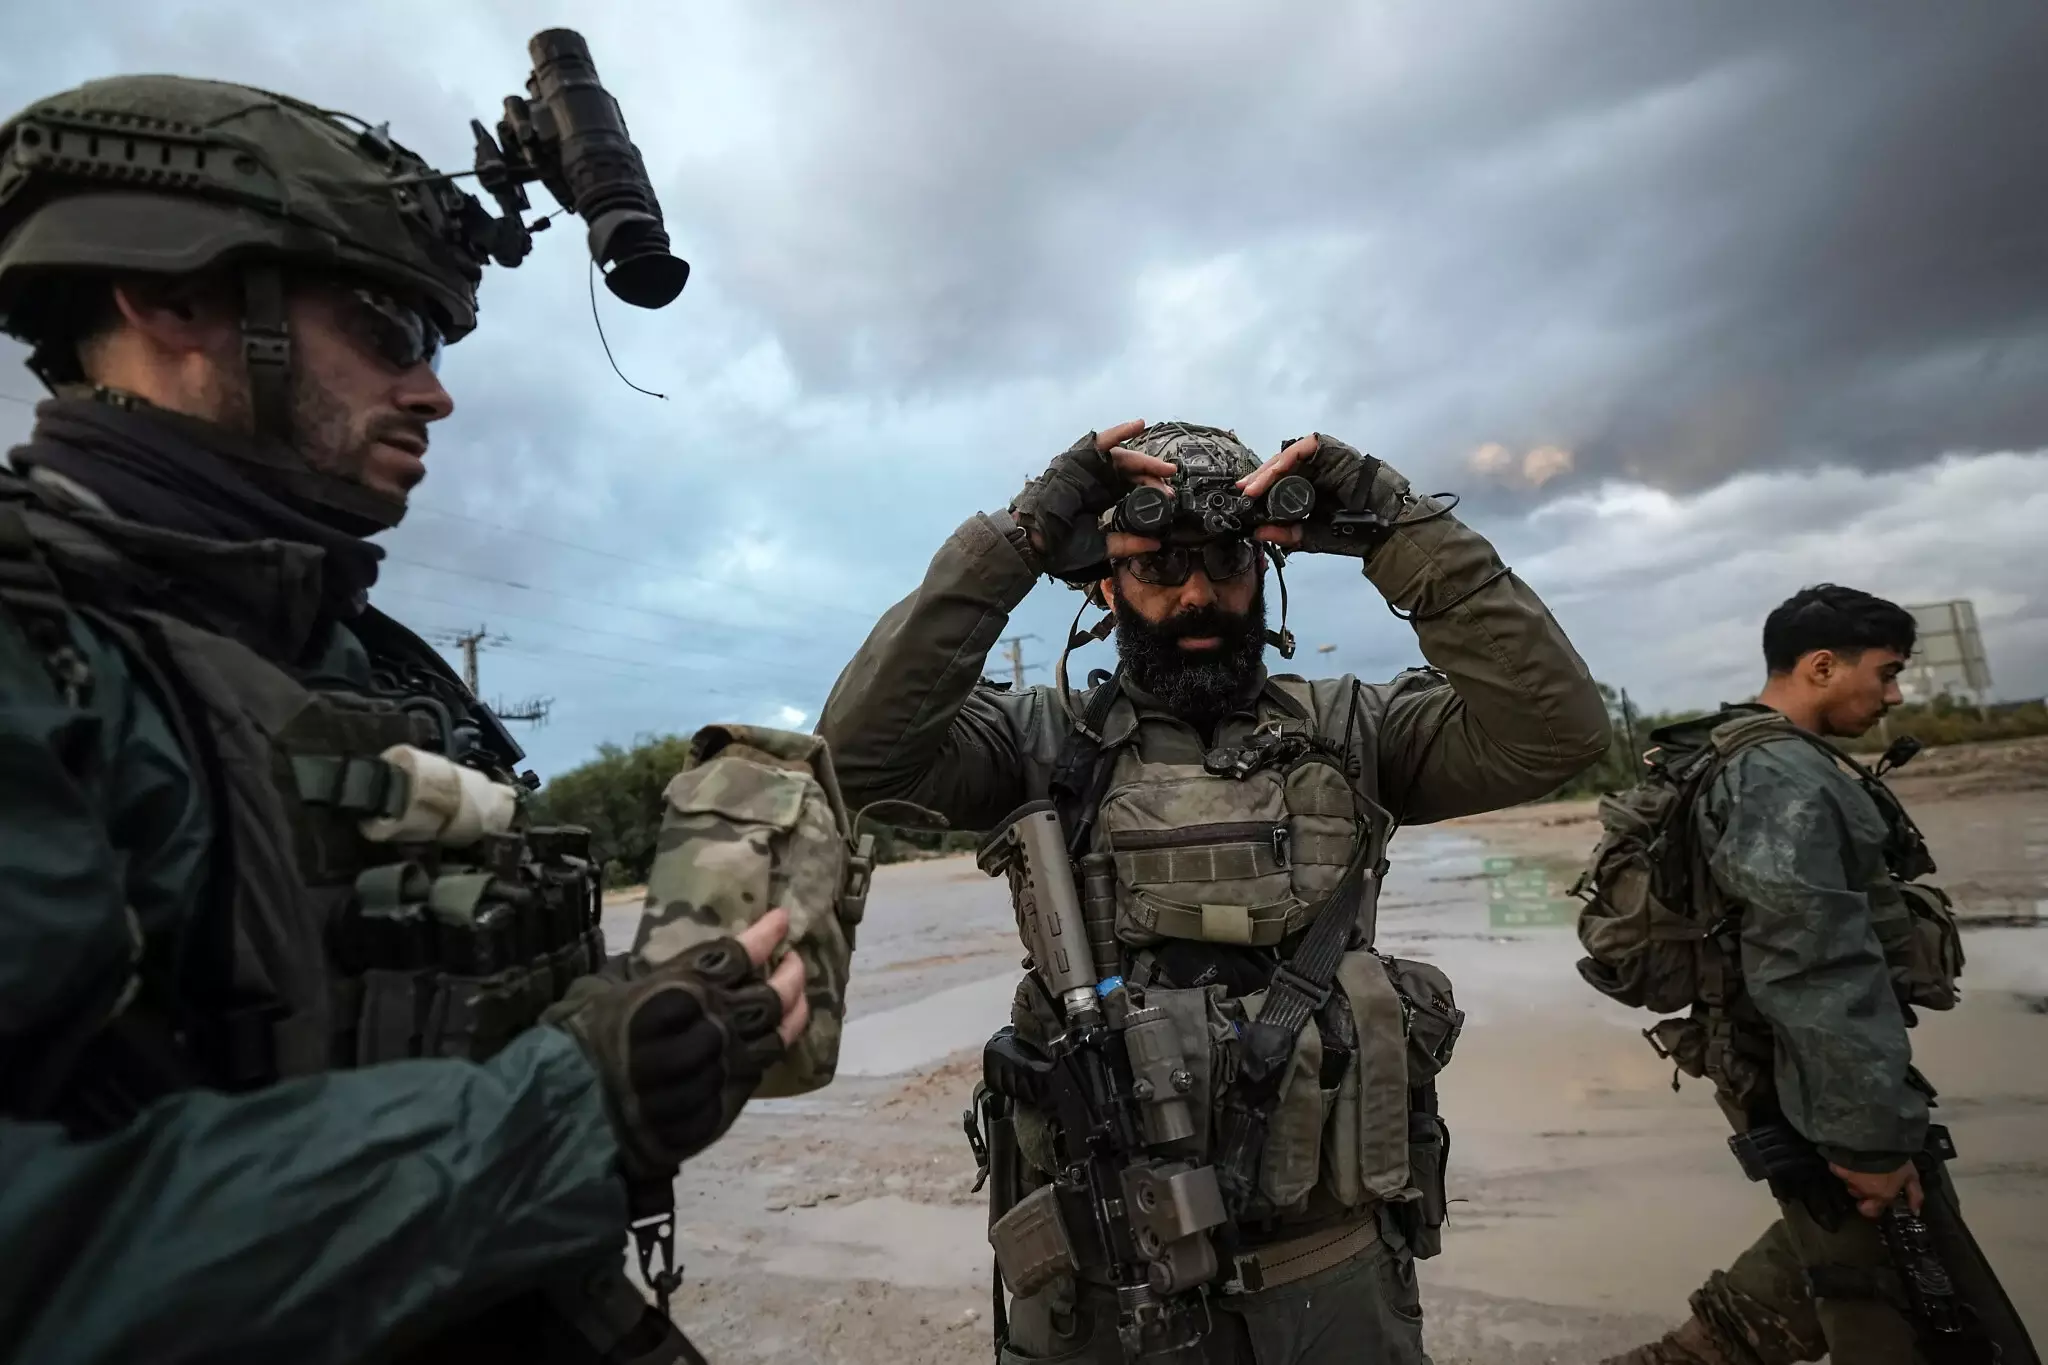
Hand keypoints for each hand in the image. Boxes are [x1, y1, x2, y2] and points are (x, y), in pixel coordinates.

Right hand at [549, 907, 808, 1175]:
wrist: (568, 1115)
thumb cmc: (579, 1041)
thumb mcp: (610, 988)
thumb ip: (659, 975)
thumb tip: (687, 961)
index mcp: (683, 990)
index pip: (740, 955)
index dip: (767, 935)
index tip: (782, 920)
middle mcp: (711, 1027)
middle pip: (771, 996)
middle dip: (791, 973)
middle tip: (795, 960)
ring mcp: (721, 1070)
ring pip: (776, 1037)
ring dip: (794, 1012)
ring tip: (798, 998)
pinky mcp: (721, 1107)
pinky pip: (756, 1074)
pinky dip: (768, 1051)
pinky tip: (771, 1039)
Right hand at [1010, 419, 1176, 581]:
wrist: (1033, 541)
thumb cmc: (1060, 545)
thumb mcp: (1100, 546)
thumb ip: (1125, 544)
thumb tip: (1154, 545)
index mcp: (1102, 496)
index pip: (1131, 487)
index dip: (1151, 489)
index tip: (1168, 497)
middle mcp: (1098, 480)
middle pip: (1131, 471)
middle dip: (1153, 474)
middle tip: (1171, 478)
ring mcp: (1088, 468)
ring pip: (1121, 457)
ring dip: (1143, 459)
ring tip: (1164, 466)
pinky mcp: (1079, 458)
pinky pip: (1101, 441)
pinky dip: (1120, 432)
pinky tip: (1138, 425)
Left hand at [1238, 431, 1400, 557]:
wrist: (1386, 529)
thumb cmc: (1354, 532)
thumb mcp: (1312, 536)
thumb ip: (1287, 534)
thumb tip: (1258, 532)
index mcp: (1310, 487)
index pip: (1278, 481)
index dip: (1259, 487)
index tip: (1243, 500)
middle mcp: (1316, 470)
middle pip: (1280, 466)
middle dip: (1259, 478)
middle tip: (1243, 492)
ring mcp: (1325, 458)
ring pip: (1288, 456)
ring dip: (1268, 470)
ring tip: (1253, 487)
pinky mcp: (1332, 449)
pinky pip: (1303, 448)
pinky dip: (1285, 460)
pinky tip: (1272, 474)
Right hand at [1829, 1158, 1924, 1219]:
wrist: (1872, 1143)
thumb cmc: (1894, 1161)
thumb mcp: (1910, 1176)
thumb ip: (1914, 1194)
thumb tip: (1915, 1212)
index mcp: (1881, 1195)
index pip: (1873, 1210)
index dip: (1874, 1207)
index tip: (1877, 1202)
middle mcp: (1862, 1191)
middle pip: (1858, 1198)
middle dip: (1861, 1196)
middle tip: (1866, 1187)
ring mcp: (1848, 1179)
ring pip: (1850, 1184)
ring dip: (1855, 1180)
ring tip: (1861, 1169)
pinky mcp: (1837, 1167)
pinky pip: (1840, 1170)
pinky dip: (1844, 1168)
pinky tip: (1850, 1160)